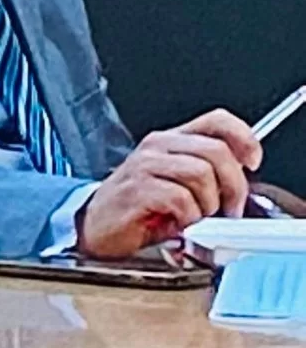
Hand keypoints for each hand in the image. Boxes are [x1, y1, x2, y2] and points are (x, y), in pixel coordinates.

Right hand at [77, 108, 261, 258]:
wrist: (95, 227)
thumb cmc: (138, 208)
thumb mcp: (176, 184)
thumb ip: (207, 175)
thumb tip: (242, 182)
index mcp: (170, 141)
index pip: (217, 121)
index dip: (244, 139)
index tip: (252, 162)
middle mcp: (157, 146)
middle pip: (216, 151)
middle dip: (233, 186)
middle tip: (228, 208)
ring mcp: (144, 165)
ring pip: (201, 173)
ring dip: (207, 204)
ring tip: (196, 217)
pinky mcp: (136, 189)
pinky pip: (180, 198)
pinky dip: (188, 217)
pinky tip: (178, 223)